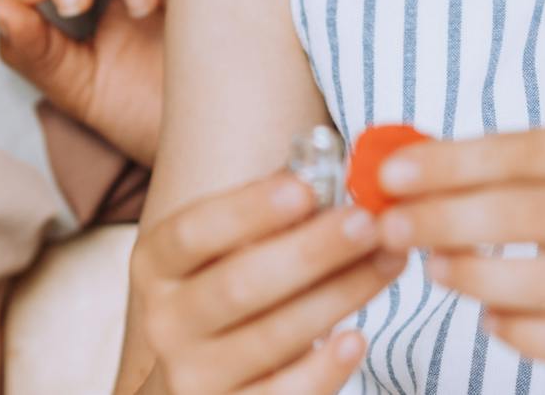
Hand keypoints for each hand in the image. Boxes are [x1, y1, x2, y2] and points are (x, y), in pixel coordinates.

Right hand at [135, 171, 406, 393]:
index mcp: (158, 265)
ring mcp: (192, 377)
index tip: (305, 187)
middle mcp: (165, 321)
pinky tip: (359, 338)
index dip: (248, 209)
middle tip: (367, 222)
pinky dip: (323, 368)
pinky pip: (283, 394)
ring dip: (337, 295)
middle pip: (239, 284)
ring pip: (270, 337)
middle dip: (310, 251)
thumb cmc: (225, 303)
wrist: (196, 387)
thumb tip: (329, 171)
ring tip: (386, 262)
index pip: (195, 231)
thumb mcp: (222, 257)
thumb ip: (266, 221)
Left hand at [374, 124, 544, 371]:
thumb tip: (406, 170)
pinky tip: (487, 318)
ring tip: (434, 270)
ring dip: (475, 277)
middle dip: (445, 220)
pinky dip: (519, 331)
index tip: (390, 174)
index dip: (450, 163)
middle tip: (390, 227)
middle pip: (527, 214)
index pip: (523, 151)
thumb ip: (508, 168)